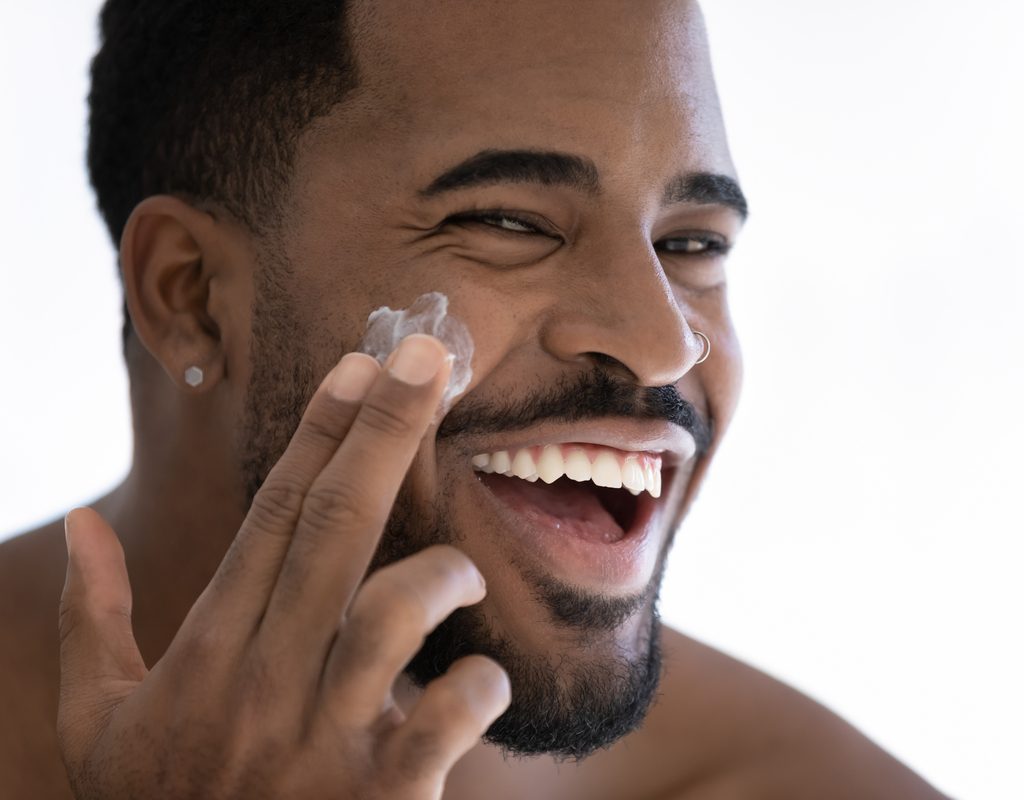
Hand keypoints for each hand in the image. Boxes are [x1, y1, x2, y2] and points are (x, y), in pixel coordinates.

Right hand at [57, 334, 509, 798]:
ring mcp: (322, 740)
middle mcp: (264, 681)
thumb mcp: (96, 721)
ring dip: (441, 574)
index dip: (319, 433)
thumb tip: (79, 524)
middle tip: (426, 356)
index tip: (358, 364)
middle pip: (332, 528)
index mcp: (206, 652)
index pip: (270, 516)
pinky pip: (445, 718)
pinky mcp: (379, 797)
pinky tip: (477, 680)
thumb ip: (86, 619)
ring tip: (458, 569)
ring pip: (391, 614)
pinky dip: (477, 685)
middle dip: (384, 433)